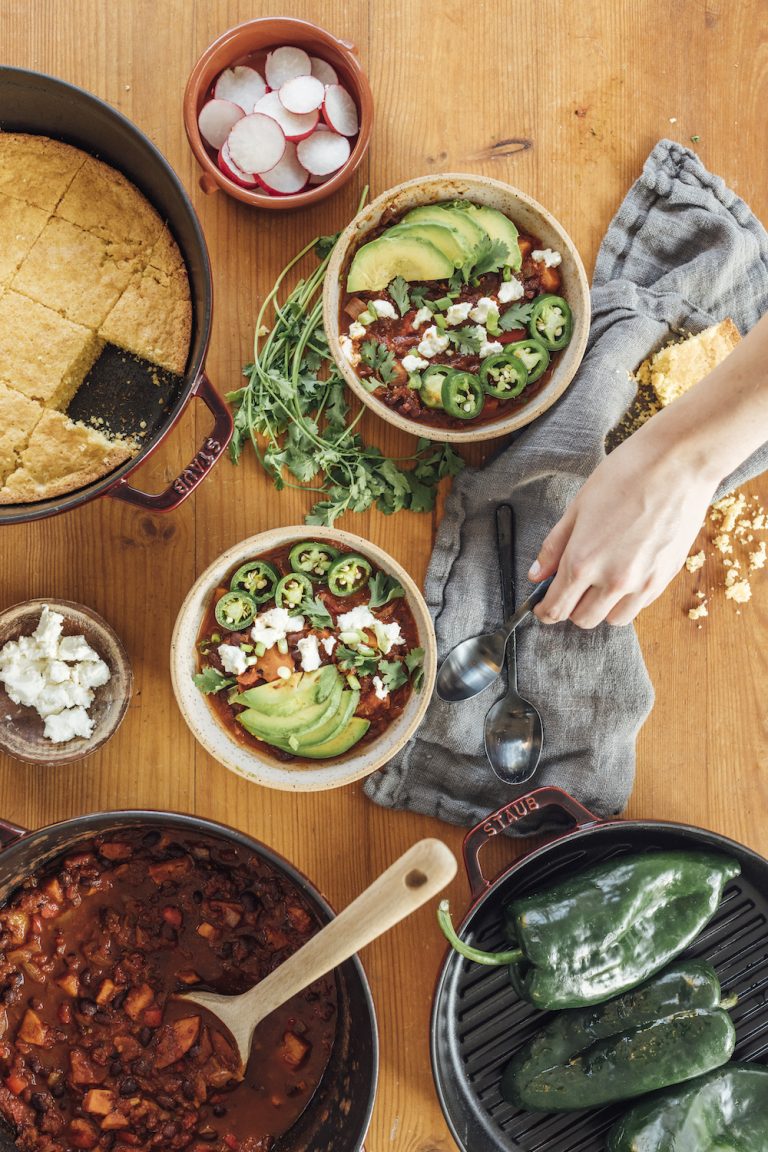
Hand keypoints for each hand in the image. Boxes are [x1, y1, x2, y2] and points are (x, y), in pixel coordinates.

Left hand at [528, 432, 715, 627]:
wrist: (678, 463)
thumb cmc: (626, 476)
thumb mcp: (578, 507)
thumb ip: (555, 546)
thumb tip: (537, 574)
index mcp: (583, 561)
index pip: (556, 608)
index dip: (545, 611)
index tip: (542, 607)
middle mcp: (612, 580)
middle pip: (583, 620)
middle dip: (570, 608)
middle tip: (571, 587)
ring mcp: (642, 583)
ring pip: (613, 619)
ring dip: (601, 608)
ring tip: (600, 582)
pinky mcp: (665, 578)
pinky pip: (639, 606)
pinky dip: (626, 599)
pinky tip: (625, 573)